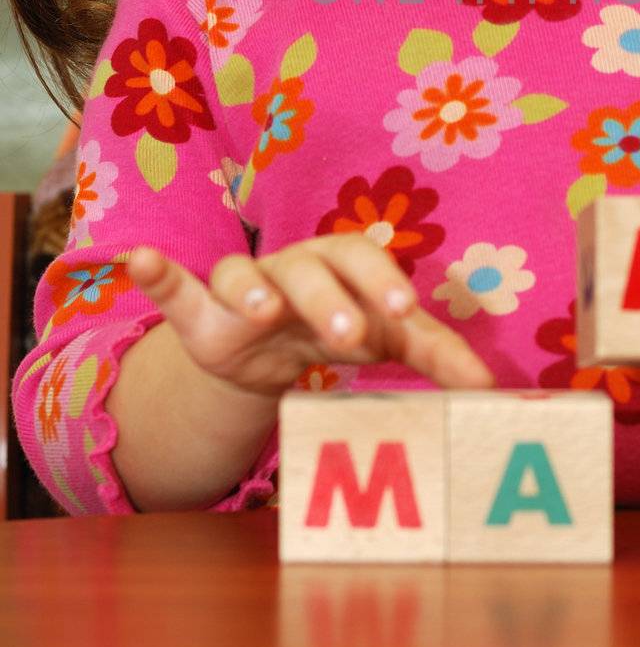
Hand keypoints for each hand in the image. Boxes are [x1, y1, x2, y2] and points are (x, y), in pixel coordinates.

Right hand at [126, 233, 494, 397]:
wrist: (270, 352)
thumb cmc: (339, 328)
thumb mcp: (386, 338)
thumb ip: (435, 354)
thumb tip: (492, 387)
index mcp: (343, 262)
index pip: (366, 262)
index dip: (383, 284)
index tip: (405, 312)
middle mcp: (292, 265)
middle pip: (308, 270)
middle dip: (328, 300)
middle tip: (348, 338)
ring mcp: (242, 285)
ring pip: (242, 275)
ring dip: (251, 290)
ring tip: (260, 312)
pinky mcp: (198, 312)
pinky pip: (175, 285)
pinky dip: (157, 272)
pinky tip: (140, 259)